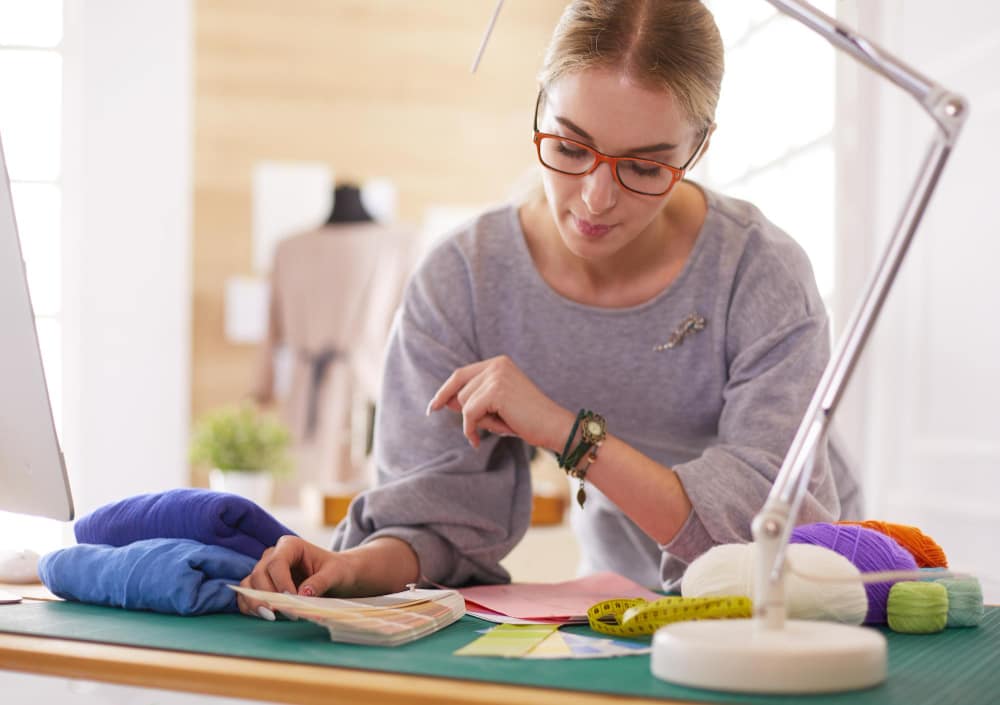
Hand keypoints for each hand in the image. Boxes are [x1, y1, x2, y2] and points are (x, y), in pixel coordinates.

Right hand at [236, 535, 354, 617]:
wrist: (337, 577)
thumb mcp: (335, 574)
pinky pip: (246, 596)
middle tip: (283, 614)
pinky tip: (264, 617)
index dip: (280, 582)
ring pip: (248, 585)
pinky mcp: (261, 586)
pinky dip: (250, 608)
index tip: (291, 599)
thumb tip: (302, 595)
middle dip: (267, 596)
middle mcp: (273, 555)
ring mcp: (265, 571)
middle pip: (259, 574)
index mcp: (290, 546)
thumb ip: (320, 582)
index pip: (277, 562)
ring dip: (254, 603)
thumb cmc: (337, 571)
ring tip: (270, 617)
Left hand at [426, 355, 573, 450]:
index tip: (432, 407)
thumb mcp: (495, 409)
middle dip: (466, 413)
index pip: (460, 375)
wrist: (553, 426)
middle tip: (483, 429)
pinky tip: (478, 440)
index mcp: (498, 364)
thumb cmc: (526, 420)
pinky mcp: (496, 390)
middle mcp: (496, 364)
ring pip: (463, 402)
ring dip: (475, 421)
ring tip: (499, 425)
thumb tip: (445, 401)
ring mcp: (496, 375)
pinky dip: (470, 429)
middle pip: (459, 390)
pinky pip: (469, 413)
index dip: (444, 391)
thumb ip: (472, 401)